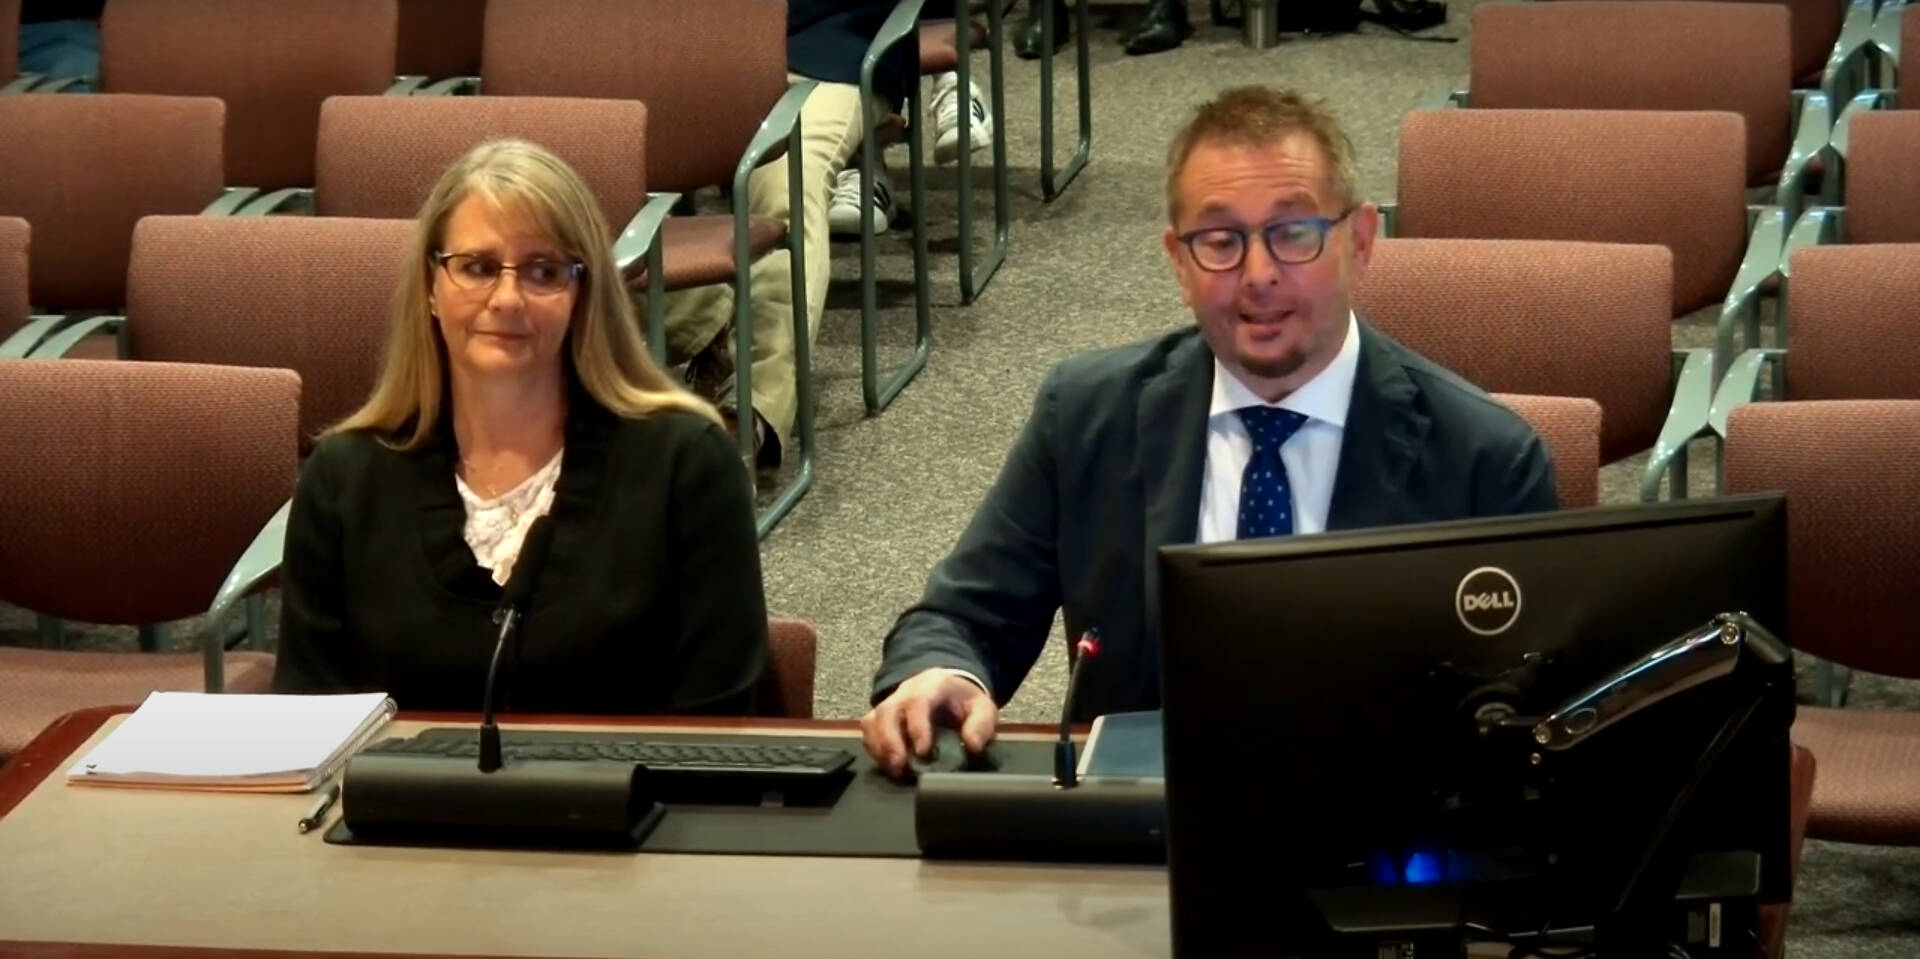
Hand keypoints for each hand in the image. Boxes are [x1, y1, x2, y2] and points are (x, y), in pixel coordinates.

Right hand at [860, 668, 997, 778]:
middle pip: (887, 712)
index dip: (917, 727)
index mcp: (931, 686)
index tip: (923, 752)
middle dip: (890, 741)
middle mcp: (904, 692)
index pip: (917, 702)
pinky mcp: (880, 716)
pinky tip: (886, 764)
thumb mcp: (982, 707)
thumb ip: (981, 725)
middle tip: (900, 767)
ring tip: (893, 770)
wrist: (948, 687)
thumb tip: (972, 746)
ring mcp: (890, 703)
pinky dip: (873, 748)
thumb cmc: (963, 700)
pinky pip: (868, 730)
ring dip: (879, 748)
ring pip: (872, 721)